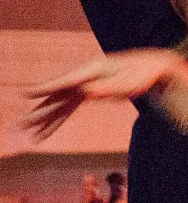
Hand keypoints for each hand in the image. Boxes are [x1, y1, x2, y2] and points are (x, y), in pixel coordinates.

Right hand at [22, 49, 183, 140]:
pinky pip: (68, 108)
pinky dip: (57, 120)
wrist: (152, 67)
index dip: (44, 89)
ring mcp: (84, 85)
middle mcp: (83, 77)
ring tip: (30, 135)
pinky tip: (46, 132)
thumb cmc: (144, 74)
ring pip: (60, 105)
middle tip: (20, 127)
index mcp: (92, 71)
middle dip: (39, 114)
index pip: (64, 82)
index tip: (25, 94)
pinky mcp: (88, 93)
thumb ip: (109, 88)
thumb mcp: (130, 82)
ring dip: (45, 121)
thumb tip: (85, 93)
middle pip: (57, 97)